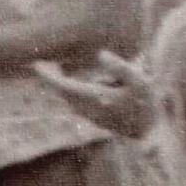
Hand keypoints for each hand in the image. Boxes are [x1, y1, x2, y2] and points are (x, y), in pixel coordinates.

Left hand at [33, 50, 152, 139]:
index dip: (48, 76)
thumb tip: (100, 54)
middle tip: (40, 64)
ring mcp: (91, 116)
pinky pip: (75, 104)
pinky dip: (68, 93)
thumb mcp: (140, 82)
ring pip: (68, 99)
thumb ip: (120, 67)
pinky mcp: (95, 120)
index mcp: (96, 98)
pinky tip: (70, 85)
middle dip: (51, 79)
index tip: (35, 65)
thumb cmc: (146, 103)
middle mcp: (89, 109)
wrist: (151, 131)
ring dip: (60, 86)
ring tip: (52, 71)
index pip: (64, 86)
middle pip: (62, 92)